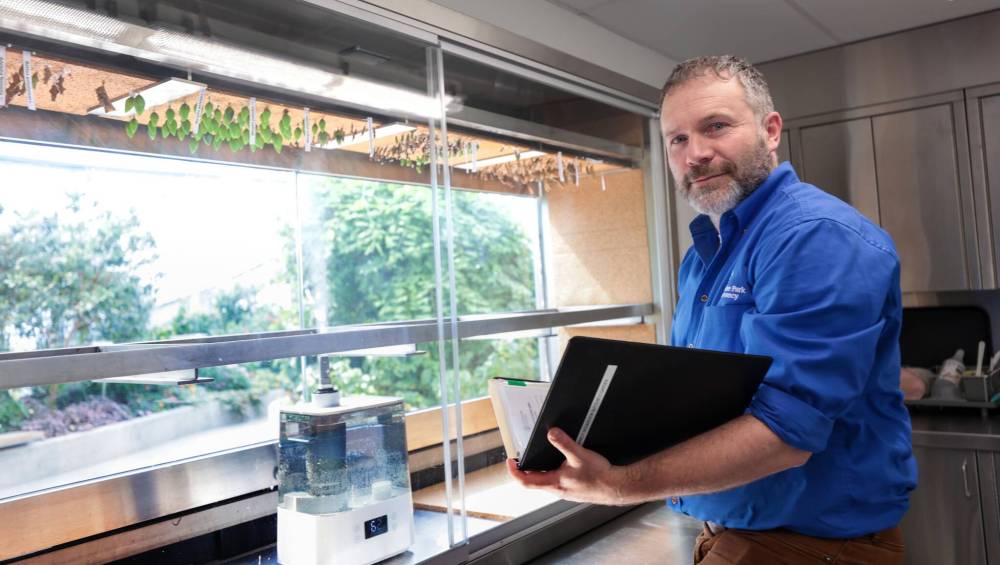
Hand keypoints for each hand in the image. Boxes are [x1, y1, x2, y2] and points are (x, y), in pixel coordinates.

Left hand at [506, 427, 628, 504]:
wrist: (616, 487)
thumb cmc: (599, 477)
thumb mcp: (579, 455)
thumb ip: (564, 443)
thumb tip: (552, 433)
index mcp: (554, 482)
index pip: (525, 481)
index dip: (514, 471)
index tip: (510, 461)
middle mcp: (557, 489)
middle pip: (533, 481)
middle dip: (525, 470)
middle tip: (520, 458)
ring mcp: (564, 490)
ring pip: (544, 481)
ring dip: (538, 471)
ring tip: (536, 459)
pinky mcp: (572, 489)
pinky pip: (556, 481)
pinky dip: (551, 472)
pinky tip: (559, 464)